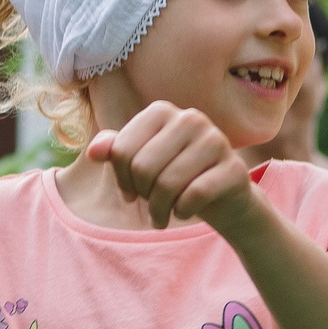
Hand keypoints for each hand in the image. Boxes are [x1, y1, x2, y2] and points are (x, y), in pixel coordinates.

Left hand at [84, 102, 258, 233]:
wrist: (221, 197)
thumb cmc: (172, 176)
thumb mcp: (138, 162)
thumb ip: (114, 151)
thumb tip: (93, 152)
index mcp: (161, 111)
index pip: (121, 150)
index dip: (120, 178)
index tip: (130, 191)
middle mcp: (190, 119)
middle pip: (143, 167)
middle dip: (141, 194)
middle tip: (148, 205)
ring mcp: (216, 141)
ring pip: (168, 183)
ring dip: (159, 210)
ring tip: (160, 217)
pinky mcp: (234, 169)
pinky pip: (195, 195)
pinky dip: (182, 211)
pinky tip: (182, 213)